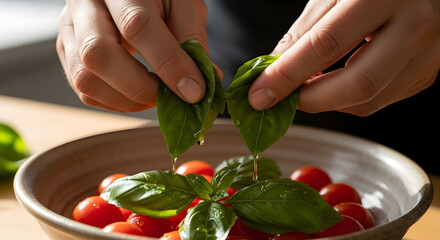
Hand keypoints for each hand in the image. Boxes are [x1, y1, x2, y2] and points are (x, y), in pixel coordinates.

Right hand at [56, 0, 211, 111]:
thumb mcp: (183, 4)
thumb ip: (192, 39)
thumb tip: (200, 85)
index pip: (138, 26)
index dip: (168, 64)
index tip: (194, 91)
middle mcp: (85, 6)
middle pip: (98, 54)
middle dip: (140, 87)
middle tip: (171, 97)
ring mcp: (70, 29)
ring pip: (85, 78)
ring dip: (126, 100)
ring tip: (156, 97)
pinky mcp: (65, 50)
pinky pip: (83, 89)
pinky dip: (114, 102)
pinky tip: (137, 95)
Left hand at [249, 0, 439, 115]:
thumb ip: (305, 31)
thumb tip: (274, 70)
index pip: (327, 45)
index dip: (288, 75)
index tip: (260, 94)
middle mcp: (416, 26)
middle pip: (357, 84)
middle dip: (310, 100)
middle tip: (282, 100)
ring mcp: (429, 53)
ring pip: (370, 100)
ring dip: (328, 102)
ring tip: (305, 89)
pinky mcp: (430, 71)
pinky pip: (382, 98)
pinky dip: (349, 99)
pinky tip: (335, 85)